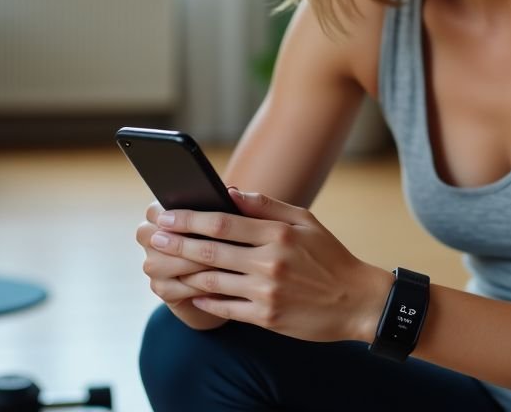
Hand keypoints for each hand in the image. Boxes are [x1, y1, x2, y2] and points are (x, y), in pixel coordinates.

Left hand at [148, 188, 392, 342]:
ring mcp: (266, 292)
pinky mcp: (266, 317)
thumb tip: (229, 192)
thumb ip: (266, 205)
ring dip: (182, 272)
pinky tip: (190, 293)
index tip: (166, 214)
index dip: (189, 218)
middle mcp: (270, 262)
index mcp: (279, 234)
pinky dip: (203, 300)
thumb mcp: (306, 221)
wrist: (357, 301)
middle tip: (153, 238)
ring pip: (211, 281)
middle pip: (210, 250)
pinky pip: (224, 308)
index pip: (223, 222)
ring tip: (162, 265)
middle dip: (176, 243)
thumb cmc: (330, 257)